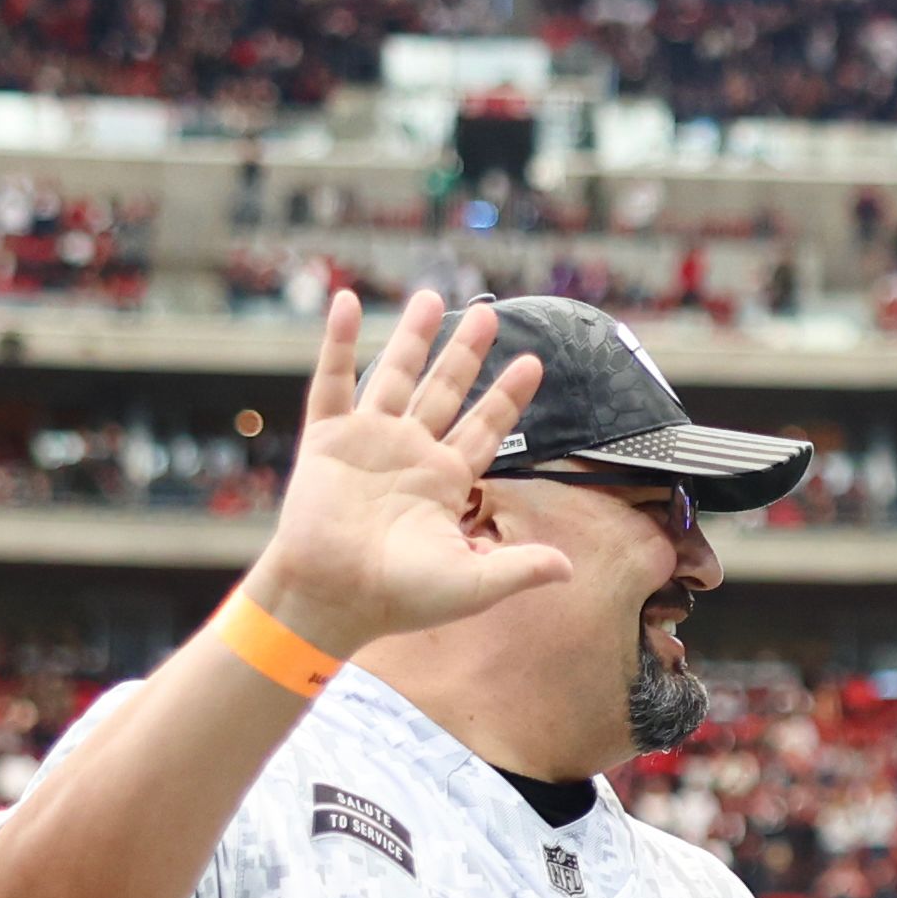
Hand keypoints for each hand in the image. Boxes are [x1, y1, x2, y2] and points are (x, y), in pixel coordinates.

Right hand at [245, 288, 564, 654]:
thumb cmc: (397, 598)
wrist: (330, 600)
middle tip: (487, 315)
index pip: (485, 428)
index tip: (533, 362)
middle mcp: (409, 454)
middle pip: (445, 390)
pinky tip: (346, 303)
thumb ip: (518, 567)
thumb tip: (569, 569)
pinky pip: (333, 382)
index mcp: (444, 481)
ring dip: (412, 337)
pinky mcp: (327, 440)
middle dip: (466, 354)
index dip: (508, 396)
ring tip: (430, 297)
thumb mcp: (471, 583)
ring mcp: (368, 442)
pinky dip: (337, 343)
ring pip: (395, 376)